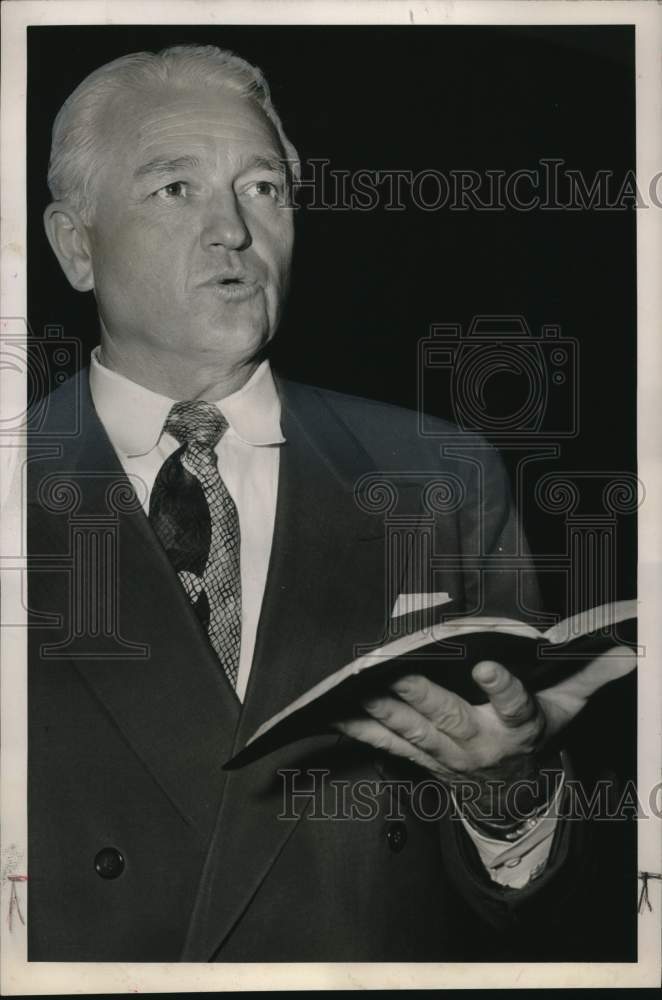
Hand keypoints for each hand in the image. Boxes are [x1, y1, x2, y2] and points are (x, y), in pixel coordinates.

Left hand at [335, 645, 635, 785]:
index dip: (502, 688)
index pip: (514, 706)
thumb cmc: (536, 736)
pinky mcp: (424, 759)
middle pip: (449, 719)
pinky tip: (340, 712)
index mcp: (517, 726)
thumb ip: (589, 676)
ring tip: (358, 685)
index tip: (488, 666)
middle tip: (397, 671)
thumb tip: (629, 651)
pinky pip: (390, 745)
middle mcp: (479, 742)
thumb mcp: (567, 708)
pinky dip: (365, 729)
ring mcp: (447, 755)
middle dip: (422, 696)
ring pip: (413, 731)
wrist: (510, 794)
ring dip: (384, 709)